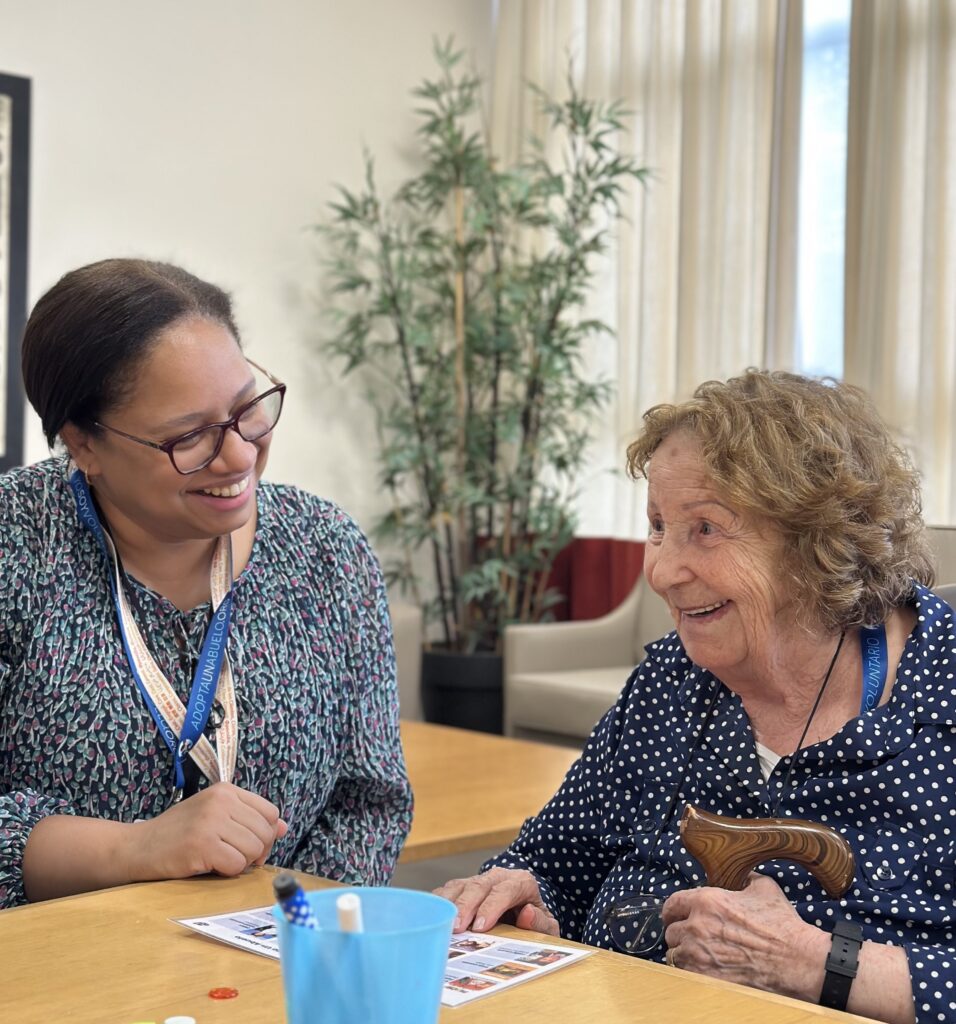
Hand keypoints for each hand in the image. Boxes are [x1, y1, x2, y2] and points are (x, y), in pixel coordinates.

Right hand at [126, 782, 288, 882]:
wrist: (138, 847)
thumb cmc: (179, 833)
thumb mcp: (216, 817)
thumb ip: (249, 820)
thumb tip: (284, 828)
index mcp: (226, 790)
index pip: (270, 812)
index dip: (266, 834)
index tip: (250, 845)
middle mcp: (221, 801)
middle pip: (265, 832)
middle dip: (256, 852)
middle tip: (235, 858)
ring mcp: (210, 821)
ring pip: (253, 850)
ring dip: (241, 863)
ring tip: (220, 860)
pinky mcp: (201, 844)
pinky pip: (236, 865)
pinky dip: (228, 872)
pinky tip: (210, 866)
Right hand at [434, 867, 559, 936]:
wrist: (523, 905)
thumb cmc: (534, 918)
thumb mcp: (546, 925)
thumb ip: (541, 922)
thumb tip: (526, 914)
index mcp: (521, 882)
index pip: (505, 890)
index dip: (492, 906)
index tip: (480, 926)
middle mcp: (498, 876)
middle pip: (479, 886)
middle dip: (466, 907)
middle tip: (456, 929)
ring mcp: (477, 879)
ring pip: (459, 885)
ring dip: (449, 904)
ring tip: (441, 924)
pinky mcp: (462, 886)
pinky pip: (446, 890)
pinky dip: (438, 902)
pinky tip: (432, 916)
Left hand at [661, 873, 826, 999]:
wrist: (797, 960)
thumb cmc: (782, 925)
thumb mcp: (763, 888)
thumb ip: (744, 878)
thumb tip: (740, 874)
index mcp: (707, 901)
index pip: (672, 904)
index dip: (672, 911)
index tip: (674, 916)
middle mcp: (697, 925)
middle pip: (671, 931)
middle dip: (680, 934)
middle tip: (691, 938)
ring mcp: (699, 954)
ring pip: (675, 954)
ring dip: (684, 954)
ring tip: (698, 956)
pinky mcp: (706, 977)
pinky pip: (684, 974)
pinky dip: (690, 972)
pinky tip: (704, 969)